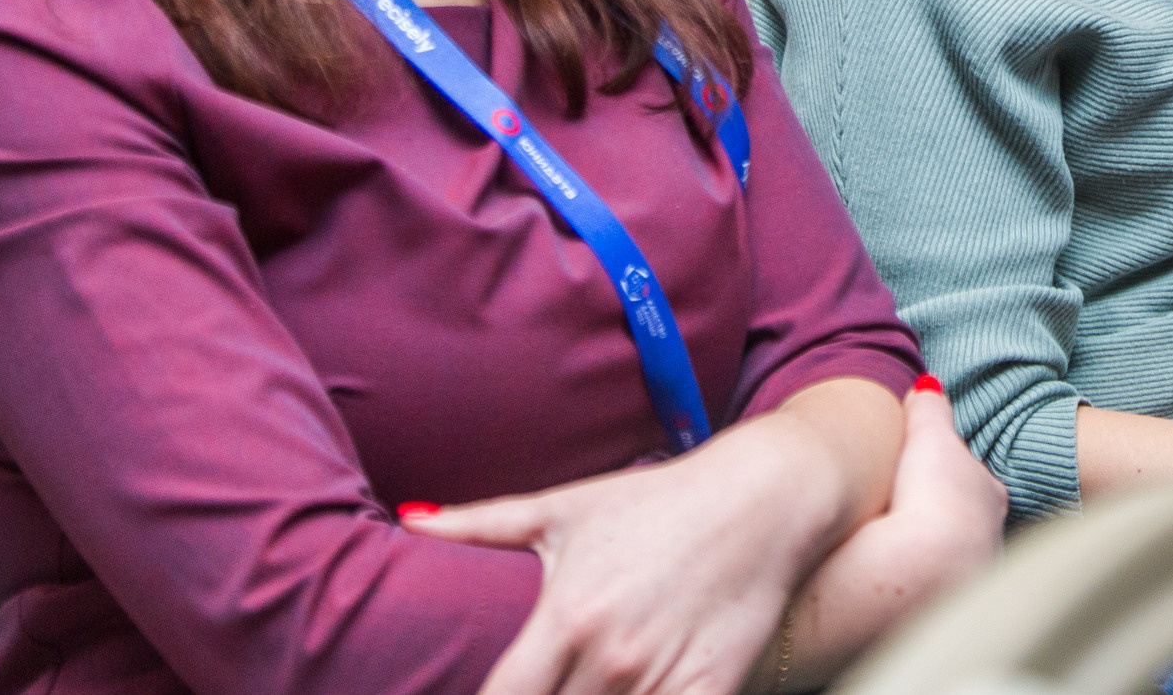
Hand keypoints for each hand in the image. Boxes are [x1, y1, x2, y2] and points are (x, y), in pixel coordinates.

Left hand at [409, 381, 899, 694]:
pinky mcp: (714, 687)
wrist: (764, 497)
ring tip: (588, 694)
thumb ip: (482, 523)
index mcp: (566, 617)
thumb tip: (409, 520)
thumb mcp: (568, 507)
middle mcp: (610, 656)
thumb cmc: (660, 501)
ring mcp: (664, 677)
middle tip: (550, 690)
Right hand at [776, 381, 1006, 688]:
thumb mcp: (930, 437)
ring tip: (881, 545)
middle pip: (961, 519)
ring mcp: (963, 580)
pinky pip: (915, 588)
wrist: (922, 572)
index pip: (971, 478)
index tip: (922, 470)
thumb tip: (927, 387)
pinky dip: (899, 580)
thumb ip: (929, 410)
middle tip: (899, 509)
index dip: (945, 470)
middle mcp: (987, 540)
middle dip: (935, 514)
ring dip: (916, 551)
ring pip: (941, 558)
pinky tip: (876, 576)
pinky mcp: (932, 611)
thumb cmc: (931, 499)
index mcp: (988, 496)